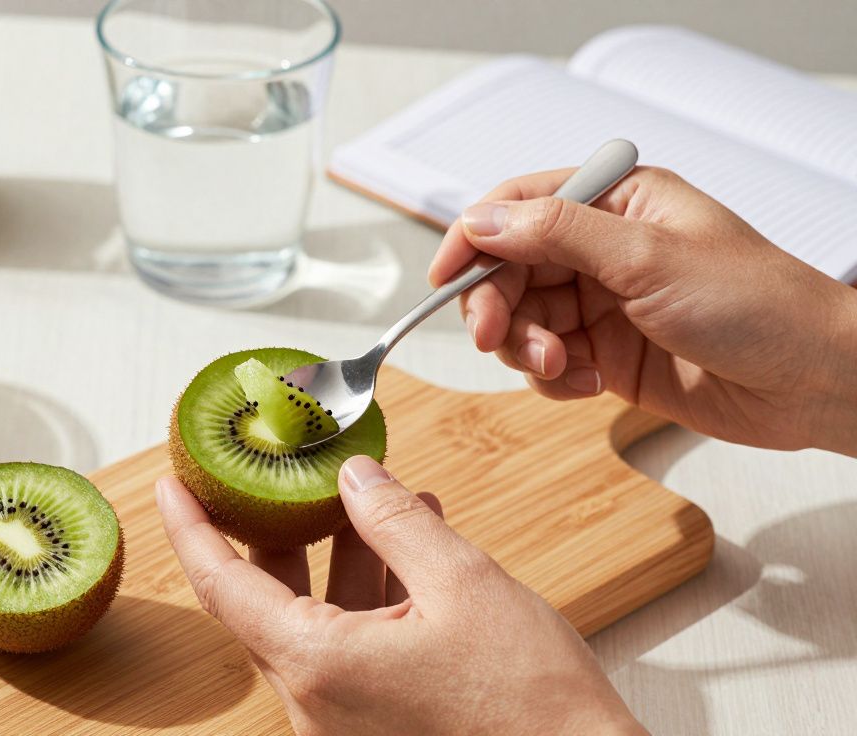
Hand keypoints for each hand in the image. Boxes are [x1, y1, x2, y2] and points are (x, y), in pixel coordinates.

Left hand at [157, 456, 645, 735]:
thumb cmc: (531, 704)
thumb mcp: (461, 583)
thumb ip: (395, 521)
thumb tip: (353, 477)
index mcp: (318, 665)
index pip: (222, 585)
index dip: (190, 527)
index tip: (170, 483)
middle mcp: (315, 702)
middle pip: (267, 599)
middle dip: (281, 528)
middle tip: (283, 474)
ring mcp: (343, 720)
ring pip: (317, 619)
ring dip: (342, 555)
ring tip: (378, 496)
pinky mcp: (374, 726)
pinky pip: (352, 646)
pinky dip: (372, 595)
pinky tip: (412, 545)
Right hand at [429, 167, 856, 454]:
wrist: (811, 384)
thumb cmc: (759, 306)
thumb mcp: (648, 258)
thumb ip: (557, 234)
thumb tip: (481, 222)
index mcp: (616, 203)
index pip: (518, 206)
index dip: (473, 239)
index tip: (443, 277)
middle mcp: (603, 249)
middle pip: (509, 269)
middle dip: (498, 306)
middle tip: (497, 338)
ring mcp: (603, 304)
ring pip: (522, 320)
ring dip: (527, 349)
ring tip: (561, 369)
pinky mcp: (605, 355)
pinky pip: (546, 364)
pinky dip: (553, 379)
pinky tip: (586, 385)